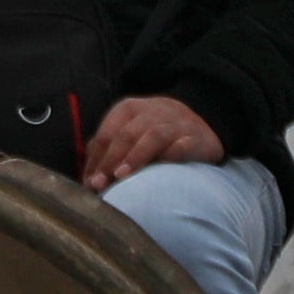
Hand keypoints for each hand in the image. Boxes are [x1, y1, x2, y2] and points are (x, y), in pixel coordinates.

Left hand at [86, 96, 228, 185]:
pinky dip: (170, 156)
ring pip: (153, 136)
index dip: (96, 159)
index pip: (107, 133)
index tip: (89, 182)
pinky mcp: (196, 138)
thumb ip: (109, 151)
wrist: (204, 122)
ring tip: (122, 175)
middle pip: (127, 134)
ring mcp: (176, 124)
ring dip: (135, 156)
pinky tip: (160, 170)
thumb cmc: (155, 134)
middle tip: (100, 183)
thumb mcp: (131, 133)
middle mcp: (152, 112)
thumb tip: (89, 179)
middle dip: (110, 159)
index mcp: (129, 109)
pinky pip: (182, 146)